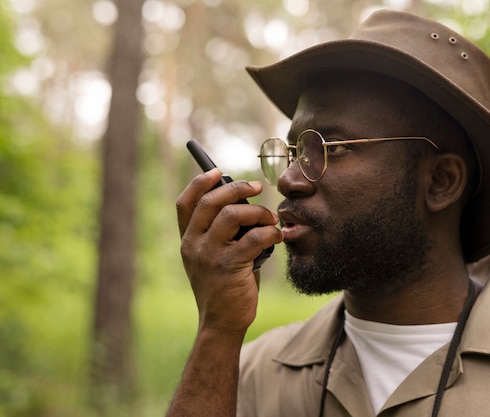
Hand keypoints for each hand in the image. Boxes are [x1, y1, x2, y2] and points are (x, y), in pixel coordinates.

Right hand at [176, 169, 282, 334]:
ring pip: (231, 215)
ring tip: (269, 220)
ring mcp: (209, 256)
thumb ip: (220, 233)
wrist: (221, 323)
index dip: (200, 183)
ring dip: (257, 212)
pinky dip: (270, 233)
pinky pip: (254, 238)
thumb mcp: (212, 257)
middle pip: (211, 202)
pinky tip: (278, 237)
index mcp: (187, 240)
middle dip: (236, 188)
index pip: (185, 203)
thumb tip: (246, 205)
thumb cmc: (224, 286)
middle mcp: (193, 245)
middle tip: (257, 187)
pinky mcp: (229, 267)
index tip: (219, 172)